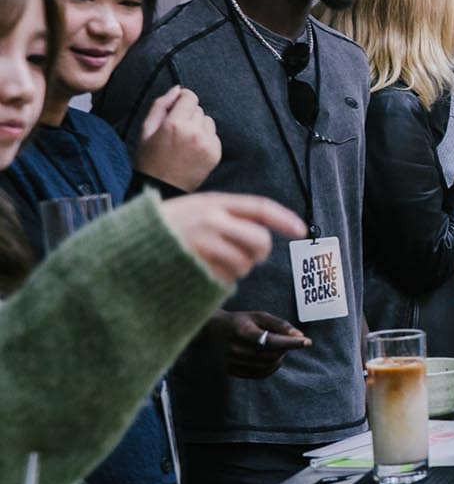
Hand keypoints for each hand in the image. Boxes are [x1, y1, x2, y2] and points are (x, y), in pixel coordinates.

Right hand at [135, 86, 219, 190]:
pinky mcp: (215, 154)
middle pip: (198, 109)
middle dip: (188, 115)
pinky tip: (192, 150)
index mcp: (175, 124)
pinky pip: (214, 136)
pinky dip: (205, 139)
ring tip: (184, 141)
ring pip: (208, 121)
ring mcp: (207, 144)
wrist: (161, 188)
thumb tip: (177, 89)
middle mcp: (194, 133)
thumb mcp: (146, 129)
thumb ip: (161, 105)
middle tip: (176, 131)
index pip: (190, 97)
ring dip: (198, 126)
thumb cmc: (149, 159)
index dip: (182, 99)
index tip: (177, 106)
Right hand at [158, 192, 304, 282]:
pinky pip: (227, 279)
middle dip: (259, 252)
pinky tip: (205, 273)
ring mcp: (204, 245)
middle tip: (246, 256)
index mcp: (212, 202)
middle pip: (260, 240)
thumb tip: (262, 231)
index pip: (260, 208)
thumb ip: (224, 215)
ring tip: (216, 263)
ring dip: (238, 269)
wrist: (122, 246)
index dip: (284, 219)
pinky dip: (223, 281)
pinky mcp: (197, 267)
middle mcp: (211, 221)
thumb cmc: (159, 228)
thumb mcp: (191, 208)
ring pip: (245, 263)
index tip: (301, 231)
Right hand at [202, 309, 309, 379]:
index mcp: (242, 331)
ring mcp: (232, 362)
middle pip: (272, 355)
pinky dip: (271, 367)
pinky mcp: (231, 371)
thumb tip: (300, 336)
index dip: (291, 343)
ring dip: (280, 358)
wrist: (212, 331)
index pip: (271, 340)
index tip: (307, 341)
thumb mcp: (259, 316)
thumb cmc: (240, 321)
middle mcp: (235, 348)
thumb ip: (280, 325)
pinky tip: (272, 358)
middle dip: (286, 349)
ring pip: (267, 366)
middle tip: (288, 342)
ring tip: (279, 348)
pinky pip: (259, 374)